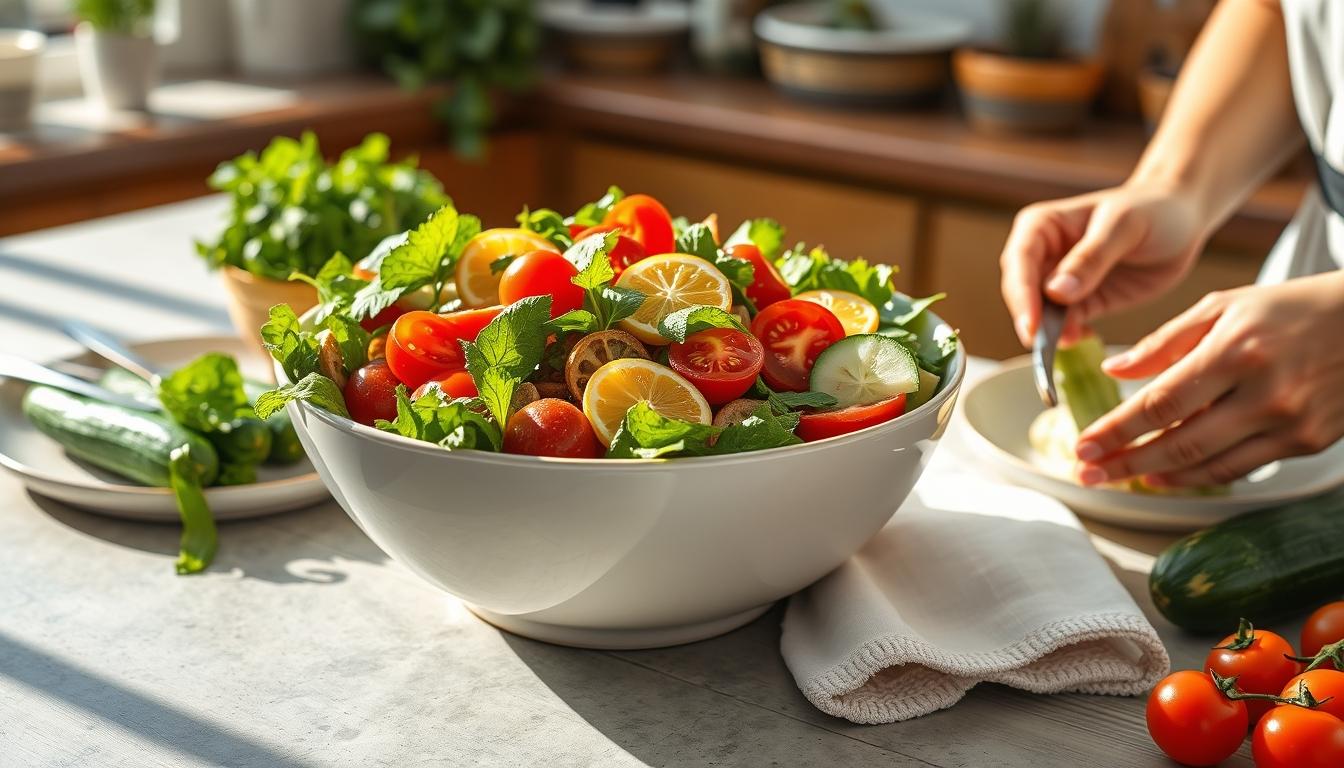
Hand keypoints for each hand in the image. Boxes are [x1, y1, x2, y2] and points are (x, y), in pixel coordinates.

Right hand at [1000, 185, 1209, 346]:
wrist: (1183, 220)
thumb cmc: (1153, 210)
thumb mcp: (1124, 227)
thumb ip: (1090, 258)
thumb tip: (1054, 293)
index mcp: (1043, 225)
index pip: (1020, 261)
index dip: (1022, 293)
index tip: (1032, 324)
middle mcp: (1043, 253)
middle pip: (1022, 291)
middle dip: (1031, 318)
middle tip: (1044, 345)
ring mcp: (1060, 281)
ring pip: (1040, 312)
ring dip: (1049, 332)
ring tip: (1070, 342)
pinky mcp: (1081, 302)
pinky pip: (1065, 324)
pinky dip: (1069, 335)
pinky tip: (1083, 338)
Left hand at [1074, 271, 1343, 486]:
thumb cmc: (1292, 308)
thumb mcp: (1224, 305)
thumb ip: (1165, 342)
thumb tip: (1113, 371)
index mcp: (1236, 351)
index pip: (1160, 402)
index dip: (1116, 429)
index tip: (1083, 444)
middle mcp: (1263, 392)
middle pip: (1178, 441)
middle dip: (1124, 462)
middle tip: (1087, 472)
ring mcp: (1288, 423)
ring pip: (1206, 464)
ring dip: (1154, 475)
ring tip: (1118, 477)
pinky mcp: (1305, 443)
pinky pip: (1238, 469)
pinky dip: (1195, 476)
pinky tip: (1164, 475)